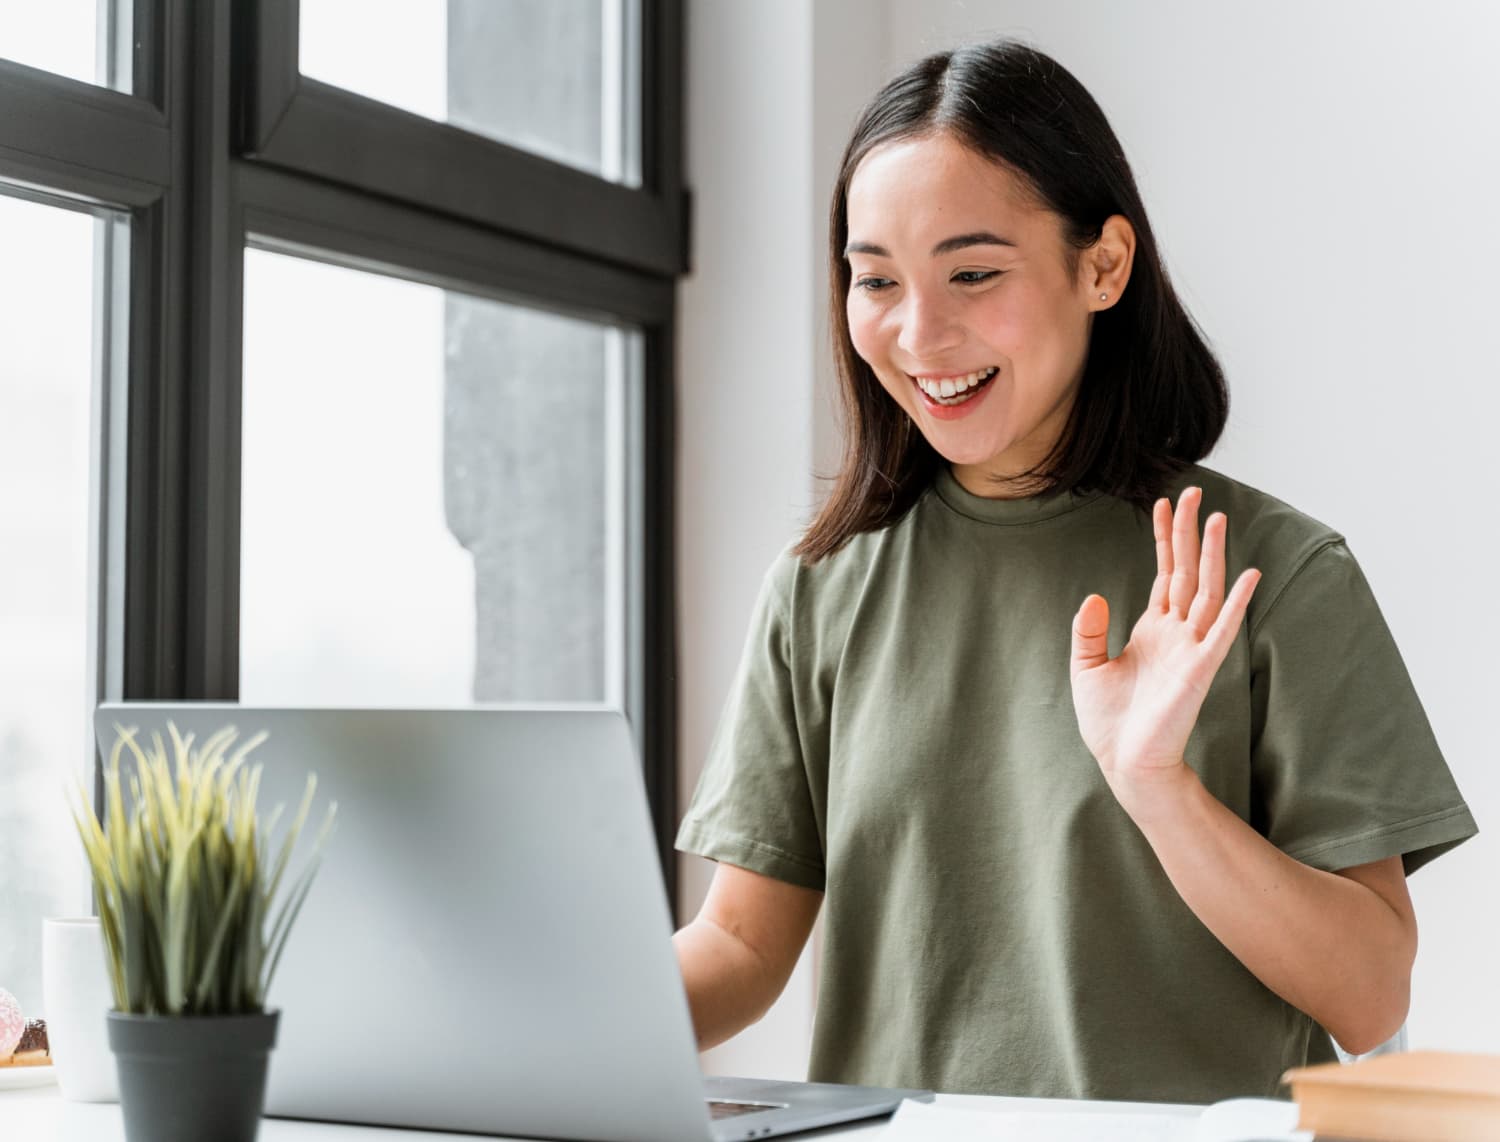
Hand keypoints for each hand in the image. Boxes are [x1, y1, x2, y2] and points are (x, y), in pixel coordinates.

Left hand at [1069, 486, 1260, 802]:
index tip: (1164, 503)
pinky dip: (1235, 601)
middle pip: (1187, 571)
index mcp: (1152, 630)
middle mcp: (1176, 633)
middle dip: (1190, 532)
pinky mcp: (1201, 669)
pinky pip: (1222, 629)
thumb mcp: (1086, 667)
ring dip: (1213, 555)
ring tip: (1218, 517)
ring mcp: (1192, 648)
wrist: (1124, 761)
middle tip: (1195, 492)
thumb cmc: (1108, 721)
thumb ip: (1089, 630)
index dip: (1164, 539)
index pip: (1164, 574)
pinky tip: (1247, 572)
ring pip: (1207, 590)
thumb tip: (1094, 596)